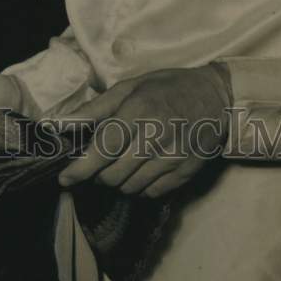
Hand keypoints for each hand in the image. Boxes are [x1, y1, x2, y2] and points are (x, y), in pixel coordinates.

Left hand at [55, 64, 231, 197]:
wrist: (216, 97)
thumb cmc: (167, 87)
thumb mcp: (130, 86)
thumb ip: (96, 108)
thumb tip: (64, 124)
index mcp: (140, 110)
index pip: (104, 148)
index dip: (81, 168)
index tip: (64, 178)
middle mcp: (157, 136)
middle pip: (113, 174)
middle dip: (97, 174)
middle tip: (97, 162)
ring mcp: (174, 158)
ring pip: (130, 187)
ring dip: (116, 181)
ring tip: (120, 162)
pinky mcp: (185, 173)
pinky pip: (150, 193)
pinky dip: (138, 186)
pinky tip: (140, 168)